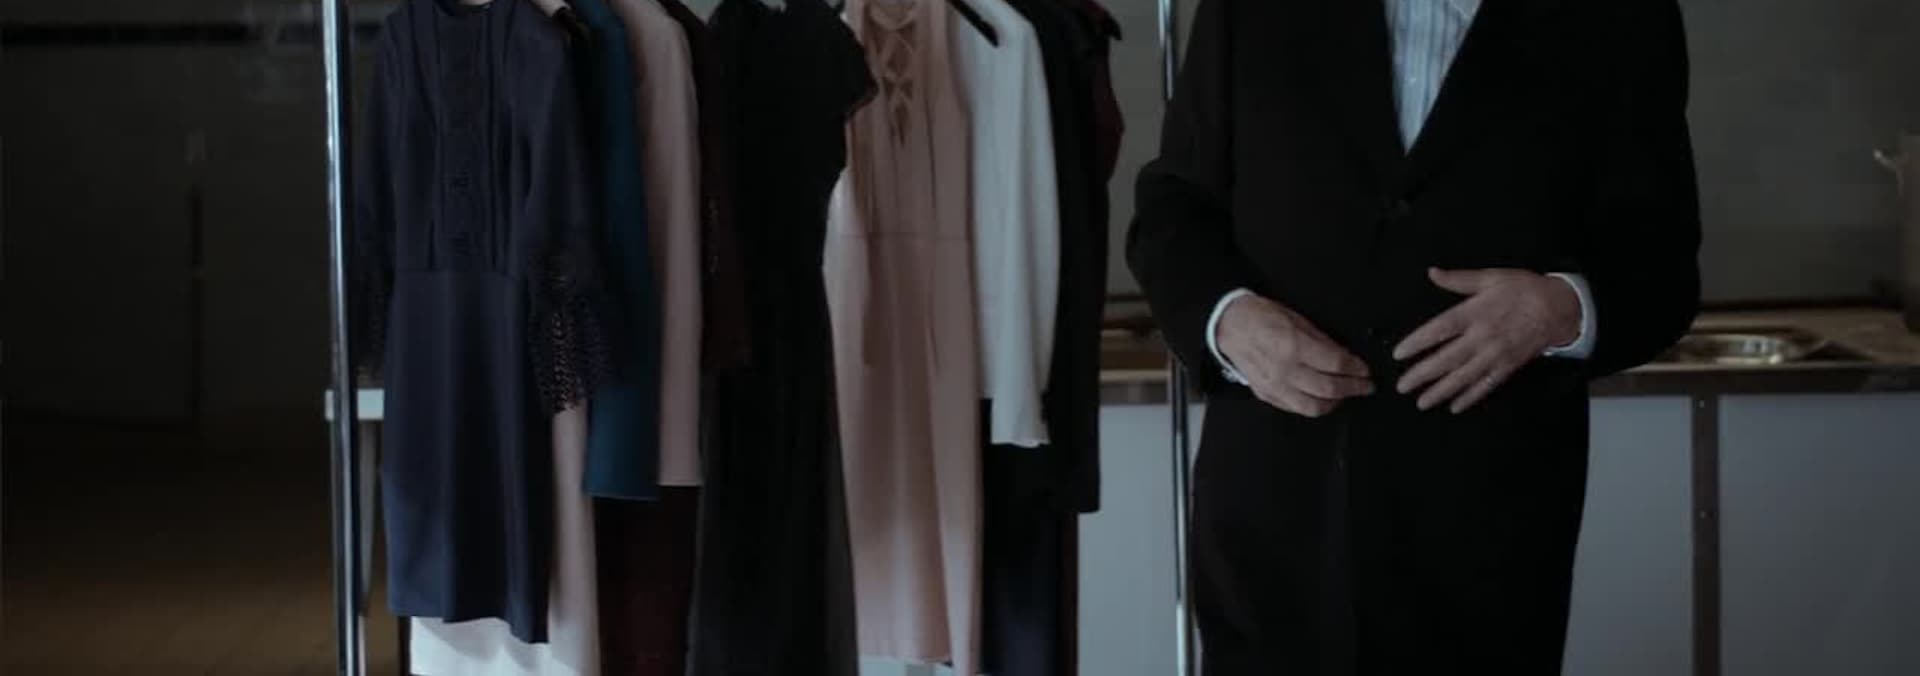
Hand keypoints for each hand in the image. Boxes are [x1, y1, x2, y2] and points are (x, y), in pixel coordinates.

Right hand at [1217, 293, 1372, 416]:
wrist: (1229, 325)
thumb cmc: (1261, 317)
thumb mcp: (1297, 319)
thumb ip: (1322, 341)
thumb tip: (1344, 356)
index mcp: (1293, 346)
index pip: (1335, 364)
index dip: (1356, 368)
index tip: (1365, 369)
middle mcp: (1284, 370)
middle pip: (1329, 388)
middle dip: (1353, 388)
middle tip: (1366, 386)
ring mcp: (1274, 386)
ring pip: (1313, 406)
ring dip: (1335, 402)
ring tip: (1345, 394)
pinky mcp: (1266, 394)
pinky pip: (1295, 408)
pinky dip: (1313, 405)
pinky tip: (1322, 398)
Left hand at [1393, 268, 1580, 412]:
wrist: (1560, 307)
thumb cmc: (1524, 289)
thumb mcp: (1492, 277)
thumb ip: (1459, 279)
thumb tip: (1432, 273)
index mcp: (1475, 313)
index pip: (1439, 329)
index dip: (1418, 342)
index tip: (1399, 354)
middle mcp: (1483, 337)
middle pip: (1447, 359)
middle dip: (1423, 374)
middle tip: (1402, 386)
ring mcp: (1496, 355)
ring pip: (1464, 377)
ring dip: (1441, 391)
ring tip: (1421, 402)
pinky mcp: (1508, 366)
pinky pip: (1486, 385)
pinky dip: (1471, 397)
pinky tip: (1455, 406)